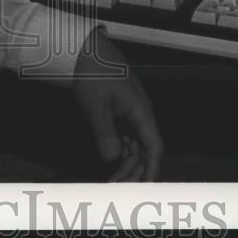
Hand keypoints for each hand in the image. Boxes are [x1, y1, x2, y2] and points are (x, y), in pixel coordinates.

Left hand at [72, 27, 162, 180]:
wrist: (83, 48)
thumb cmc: (92, 71)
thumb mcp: (95, 106)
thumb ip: (105, 135)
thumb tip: (113, 159)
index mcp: (141, 111)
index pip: (154, 147)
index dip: (151, 170)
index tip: (144, 188)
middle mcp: (139, 113)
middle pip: (145, 150)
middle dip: (136, 171)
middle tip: (119, 189)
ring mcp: (129, 111)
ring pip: (134, 145)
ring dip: (127, 163)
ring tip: (113, 181)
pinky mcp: (118, 110)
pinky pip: (124, 136)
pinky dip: (120, 151)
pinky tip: (111, 162)